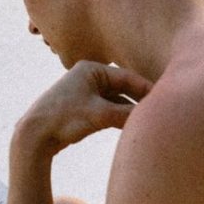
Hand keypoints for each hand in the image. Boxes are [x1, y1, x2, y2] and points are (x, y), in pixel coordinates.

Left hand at [13, 61, 153, 158]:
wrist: (35, 135)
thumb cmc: (64, 119)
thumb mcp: (100, 115)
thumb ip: (127, 114)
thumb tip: (153, 115)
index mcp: (91, 69)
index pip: (128, 77)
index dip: (147, 89)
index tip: (167, 100)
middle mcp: (89, 76)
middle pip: (123, 87)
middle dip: (141, 99)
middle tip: (163, 111)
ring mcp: (86, 91)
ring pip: (117, 99)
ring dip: (131, 110)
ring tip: (150, 120)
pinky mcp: (83, 106)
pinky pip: (109, 108)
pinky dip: (121, 116)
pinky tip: (132, 125)